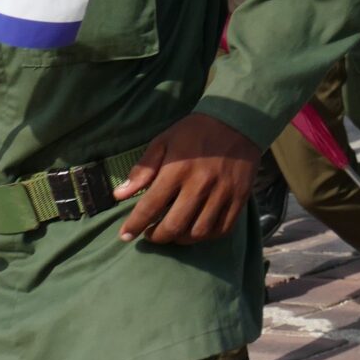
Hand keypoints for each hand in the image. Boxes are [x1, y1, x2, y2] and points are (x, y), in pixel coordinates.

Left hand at [114, 114, 257, 243]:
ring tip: (173, 233)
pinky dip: (207, 236)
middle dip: (157, 237)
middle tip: (150, 234)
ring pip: (199, 231)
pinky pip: (223, 228)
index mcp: (178, 169)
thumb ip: (143, 169)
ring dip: (181, 239)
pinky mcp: (240, 197)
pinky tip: (197, 230)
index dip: (134, 225)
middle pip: (174, 225)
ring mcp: (223, 192)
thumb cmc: (195, 131)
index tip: (125, 236)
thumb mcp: (164, 142)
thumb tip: (119, 195)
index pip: (150, 206)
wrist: (239, 120)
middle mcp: (201, 184)